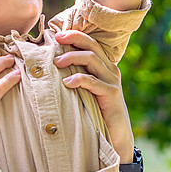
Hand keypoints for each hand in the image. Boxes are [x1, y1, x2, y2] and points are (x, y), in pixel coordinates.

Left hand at [54, 30, 134, 162]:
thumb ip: (77, 76)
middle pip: (92, 46)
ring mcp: (112, 81)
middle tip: (56, 40)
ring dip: (72, 57)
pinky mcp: (112, 95)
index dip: (75, 35)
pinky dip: (79, 79)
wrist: (116, 136)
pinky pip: (94, 82)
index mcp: (105, 66)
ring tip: (56, 62)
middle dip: (73, 39)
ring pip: (92, 60)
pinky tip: (66, 82)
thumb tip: (54, 64)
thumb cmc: (97, 112)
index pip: (91, 43)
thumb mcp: (87, 91)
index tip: (57, 34)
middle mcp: (110, 70)